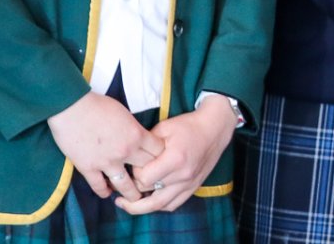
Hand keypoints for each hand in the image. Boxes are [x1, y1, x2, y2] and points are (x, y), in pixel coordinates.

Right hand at [47, 91, 163, 202]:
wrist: (71, 107)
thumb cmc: (98, 105)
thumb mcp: (125, 113)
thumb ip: (133, 129)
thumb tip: (138, 137)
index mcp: (137, 135)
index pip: (159, 151)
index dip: (162, 157)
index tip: (161, 162)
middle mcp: (126, 151)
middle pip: (147, 170)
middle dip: (151, 176)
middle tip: (152, 183)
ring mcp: (107, 161)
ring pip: (125, 185)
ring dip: (131, 193)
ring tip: (135, 198)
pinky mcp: (88, 168)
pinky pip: (98, 186)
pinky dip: (104, 191)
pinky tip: (107, 193)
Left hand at [117, 96, 237, 213]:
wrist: (215, 128)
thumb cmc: (188, 125)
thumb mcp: (163, 128)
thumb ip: (146, 146)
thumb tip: (129, 160)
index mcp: (175, 159)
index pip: (144, 179)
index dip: (133, 174)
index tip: (133, 166)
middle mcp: (183, 175)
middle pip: (150, 198)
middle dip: (132, 198)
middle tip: (119, 197)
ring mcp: (189, 183)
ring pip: (161, 206)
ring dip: (142, 208)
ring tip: (128, 204)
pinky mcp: (193, 187)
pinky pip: (173, 204)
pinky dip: (159, 206)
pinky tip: (149, 201)